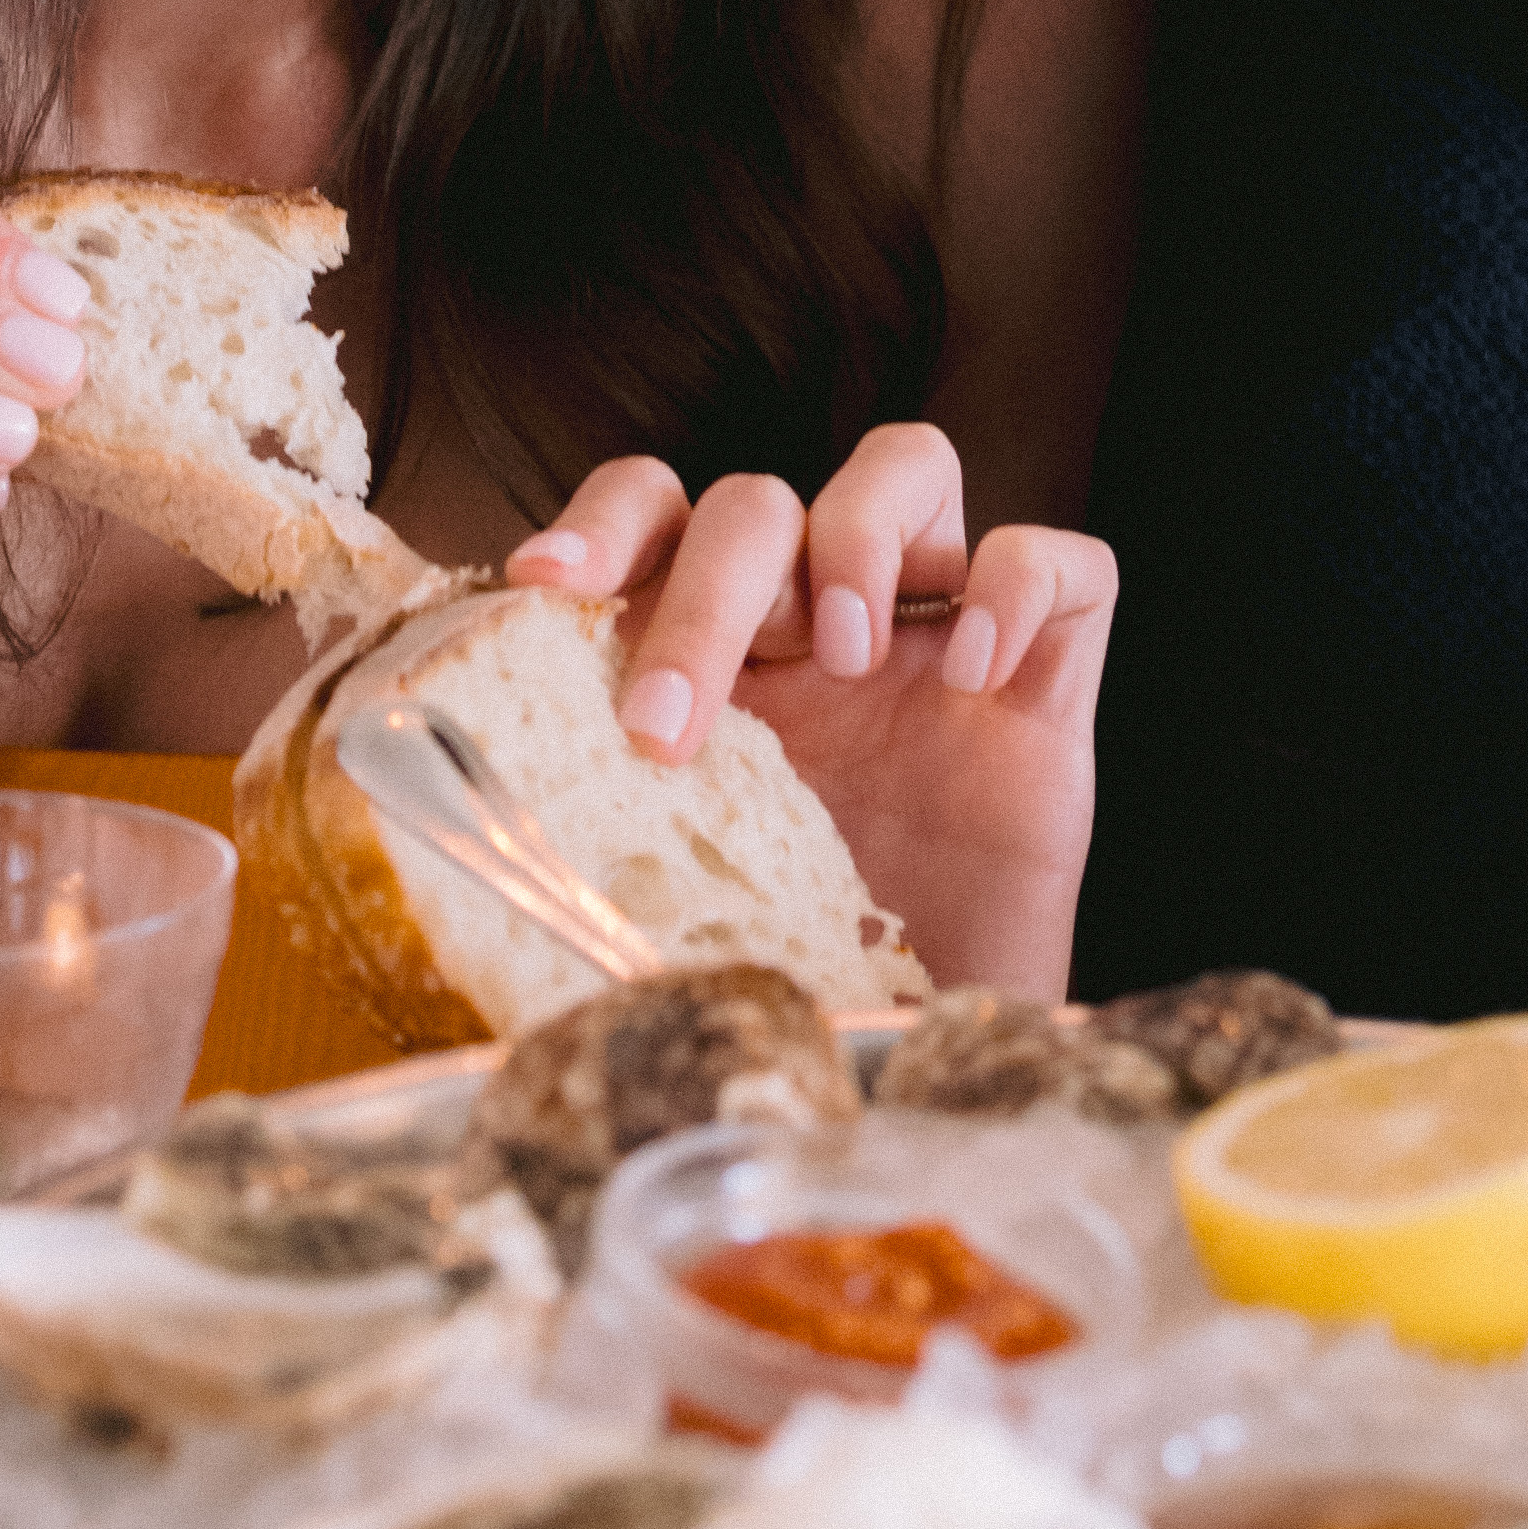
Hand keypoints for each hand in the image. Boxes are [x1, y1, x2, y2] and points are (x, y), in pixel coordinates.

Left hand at [508, 419, 1111, 995]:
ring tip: (850, 656)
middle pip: (761, 501)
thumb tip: (466, 885)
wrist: (944, 1063)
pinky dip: (1017, 587)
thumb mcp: (682, 912)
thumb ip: (605, 862)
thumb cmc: (806, 986)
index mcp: (724, 663)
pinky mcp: (1051, 675)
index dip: (602, 524)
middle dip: (707, 592)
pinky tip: (976, 676)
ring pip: (910, 464)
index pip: (658, 512)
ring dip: (860, 537)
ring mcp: (936, 637)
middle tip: (672, 723)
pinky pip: (1061, 560)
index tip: (546, 587)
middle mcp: (823, 626)